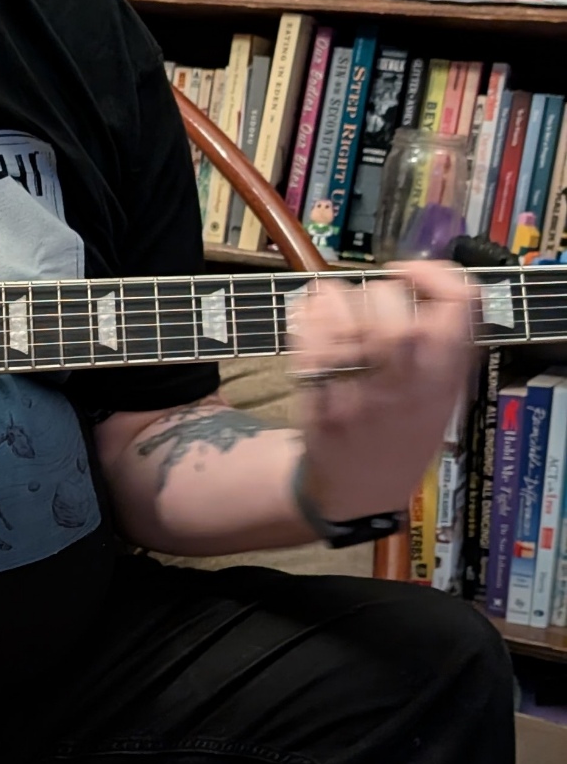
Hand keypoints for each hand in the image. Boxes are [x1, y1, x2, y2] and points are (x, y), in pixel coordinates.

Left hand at [285, 260, 475, 519]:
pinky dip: (305, 317)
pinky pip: (308, 334)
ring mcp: (361, 390)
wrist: (360, 490)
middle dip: (375, 292)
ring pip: (343, 311)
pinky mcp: (318, 397)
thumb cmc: (402, 433)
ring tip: (335, 310)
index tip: (407, 274)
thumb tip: (420, 280)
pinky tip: (311, 321)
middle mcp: (408, 381)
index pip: (458, 300)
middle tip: (369, 308)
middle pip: (390, 298)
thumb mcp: (442, 393)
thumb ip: (441, 343)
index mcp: (446, 376)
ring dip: (334, 299)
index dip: (431, 273)